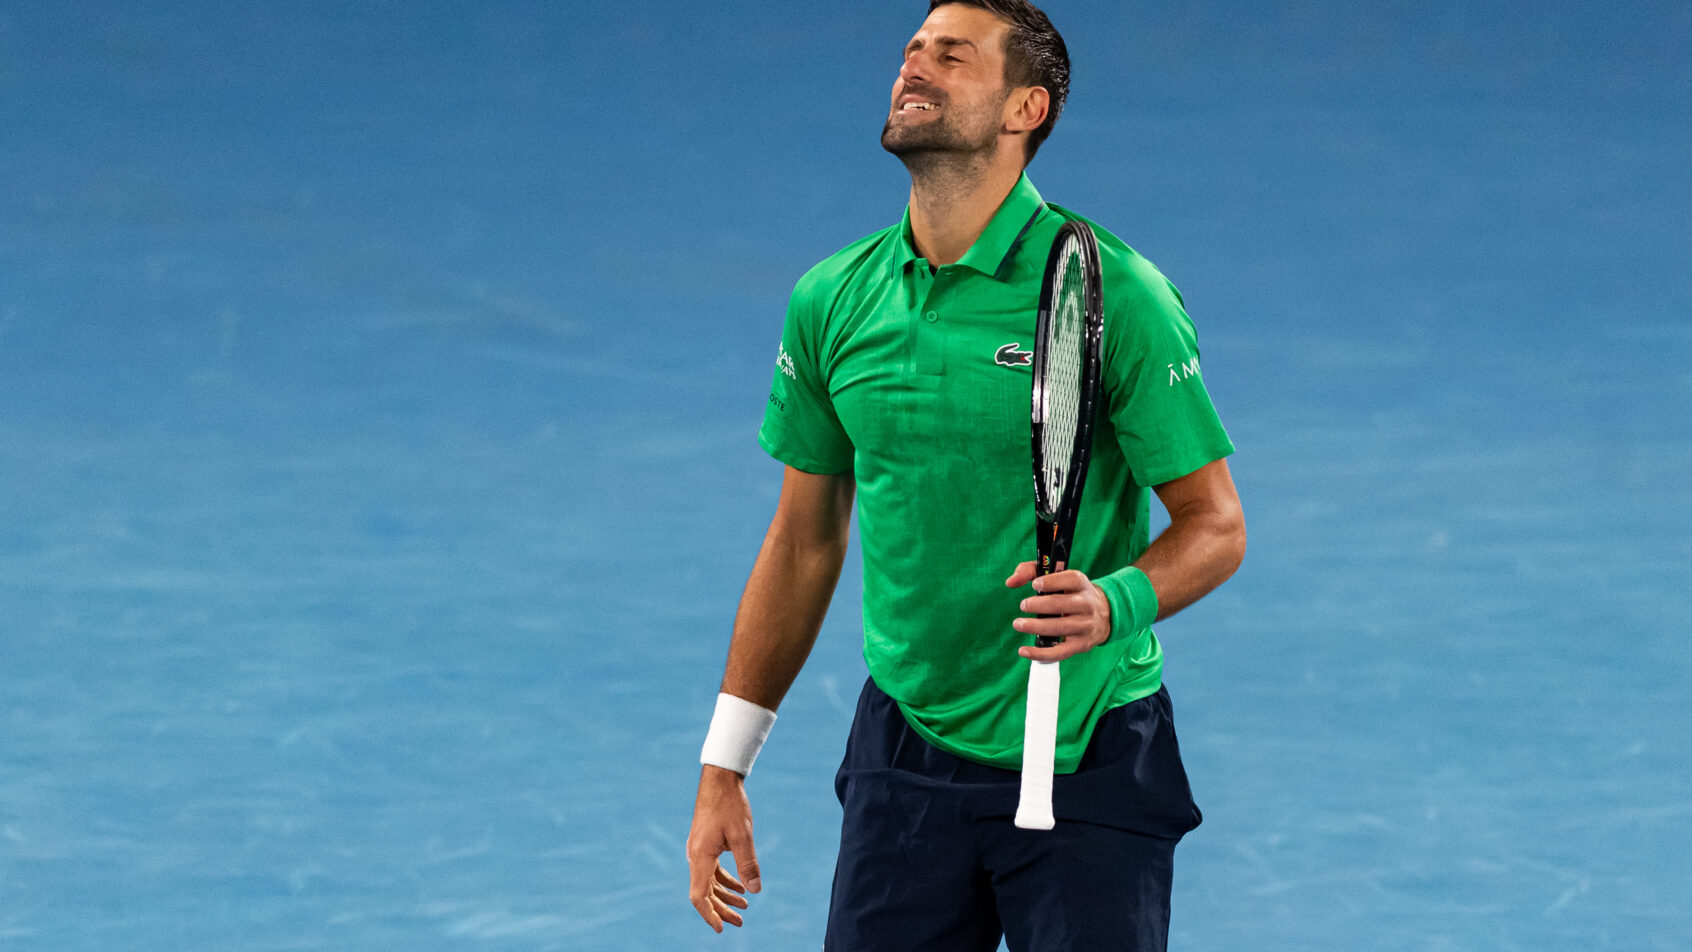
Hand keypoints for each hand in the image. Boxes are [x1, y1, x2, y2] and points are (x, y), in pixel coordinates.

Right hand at [686, 765, 760, 931]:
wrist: (720, 779)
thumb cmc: (729, 804)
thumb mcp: (742, 836)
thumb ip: (748, 864)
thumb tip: (755, 890)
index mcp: (700, 857)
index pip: (699, 896)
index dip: (709, 915)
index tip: (721, 928)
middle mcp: (696, 856)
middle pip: (705, 892)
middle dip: (722, 909)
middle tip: (741, 922)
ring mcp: (699, 850)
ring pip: (709, 882)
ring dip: (725, 896)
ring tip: (745, 906)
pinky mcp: (706, 844)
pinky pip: (713, 870)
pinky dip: (725, 881)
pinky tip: (741, 886)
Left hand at [1004, 561, 1111, 661]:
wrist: (1103, 615)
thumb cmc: (1070, 593)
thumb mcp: (1056, 576)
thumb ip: (1030, 572)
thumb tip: (1010, 582)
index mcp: (1081, 584)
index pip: (1070, 580)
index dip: (1051, 582)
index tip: (1035, 584)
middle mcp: (1087, 604)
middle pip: (1062, 605)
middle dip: (1039, 605)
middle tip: (1023, 605)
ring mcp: (1085, 626)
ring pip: (1059, 628)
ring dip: (1036, 627)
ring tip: (1018, 624)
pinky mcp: (1080, 645)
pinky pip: (1060, 652)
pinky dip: (1040, 653)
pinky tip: (1024, 651)